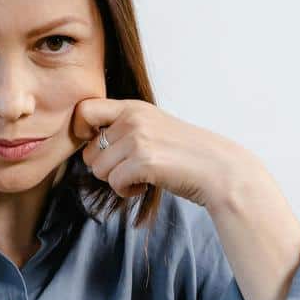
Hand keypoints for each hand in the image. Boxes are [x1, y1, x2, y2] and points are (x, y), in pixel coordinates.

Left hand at [72, 98, 254, 207]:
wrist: (218, 169)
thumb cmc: (184, 153)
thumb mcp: (152, 127)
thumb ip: (123, 128)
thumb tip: (87, 145)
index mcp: (133, 107)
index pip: (84, 109)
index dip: (82, 131)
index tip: (99, 146)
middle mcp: (132, 119)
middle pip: (89, 151)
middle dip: (105, 167)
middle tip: (130, 169)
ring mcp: (138, 139)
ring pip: (99, 170)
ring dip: (117, 180)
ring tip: (141, 176)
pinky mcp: (144, 161)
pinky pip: (114, 183)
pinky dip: (126, 191)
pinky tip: (145, 185)